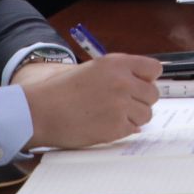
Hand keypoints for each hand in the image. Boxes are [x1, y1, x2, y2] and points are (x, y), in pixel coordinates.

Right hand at [17, 54, 161, 149]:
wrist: (38, 112)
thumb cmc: (61, 90)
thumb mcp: (93, 69)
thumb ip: (121, 73)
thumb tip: (146, 84)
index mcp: (117, 63)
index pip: (154, 69)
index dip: (147, 79)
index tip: (139, 85)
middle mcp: (123, 82)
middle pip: (153, 94)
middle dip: (141, 100)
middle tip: (122, 105)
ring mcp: (121, 106)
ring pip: (147, 114)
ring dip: (134, 117)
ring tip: (111, 116)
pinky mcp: (115, 127)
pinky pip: (133, 130)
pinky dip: (122, 130)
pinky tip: (105, 125)